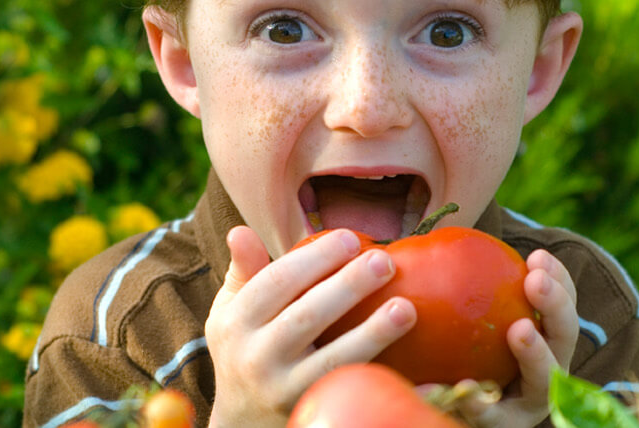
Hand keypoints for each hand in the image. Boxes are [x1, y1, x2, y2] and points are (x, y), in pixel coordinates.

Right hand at [205, 226, 417, 425]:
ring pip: (331, 358)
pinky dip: (376, 375)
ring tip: (405, 307)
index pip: (276, 282)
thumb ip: (243, 272)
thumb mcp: (230, 312)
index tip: (352, 239)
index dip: (314, 258)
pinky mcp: (309, 409)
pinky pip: (347, 389)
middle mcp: (255, 357)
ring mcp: (283, 389)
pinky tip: (407, 362)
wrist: (243, 422)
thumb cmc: (244, 350)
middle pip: (305, 316)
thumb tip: (240, 230)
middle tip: (384, 260)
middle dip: (347, 285)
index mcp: (235, 322)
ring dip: (372, 332)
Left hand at [441, 250, 578, 427]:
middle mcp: (544, 373)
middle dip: (556, 307)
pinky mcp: (502, 427)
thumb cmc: (446, 356)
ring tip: (520, 330)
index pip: (559, 307)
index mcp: (542, 343)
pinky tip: (459, 387)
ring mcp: (528, 405)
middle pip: (563, 339)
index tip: (537, 256)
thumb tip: (421, 239)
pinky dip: (476, 402)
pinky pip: (490, 416)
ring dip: (536, 354)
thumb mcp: (454, 321)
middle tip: (535, 281)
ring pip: (544, 380)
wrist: (441, 410)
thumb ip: (450, 287)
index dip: (558, 282)